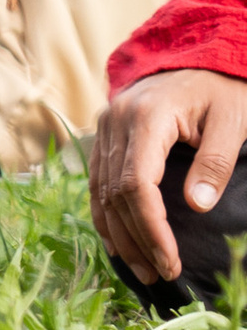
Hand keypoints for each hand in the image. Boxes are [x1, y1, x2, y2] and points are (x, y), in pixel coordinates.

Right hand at [89, 67, 246, 287]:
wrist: (199, 54)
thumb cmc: (222, 90)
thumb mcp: (232, 121)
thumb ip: (214, 162)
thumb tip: (197, 207)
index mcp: (147, 117)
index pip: (137, 185)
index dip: (150, 228)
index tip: (170, 260)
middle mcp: (116, 121)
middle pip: (115, 193)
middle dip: (136, 239)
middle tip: (161, 274)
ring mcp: (106, 126)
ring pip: (101, 190)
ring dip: (118, 234)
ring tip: (142, 268)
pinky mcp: (105, 134)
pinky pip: (97, 180)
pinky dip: (105, 213)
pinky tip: (117, 241)